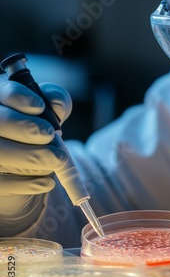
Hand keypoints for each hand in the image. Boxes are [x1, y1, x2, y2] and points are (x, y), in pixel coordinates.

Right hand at [0, 75, 71, 195]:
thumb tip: (55, 103)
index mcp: (0, 101)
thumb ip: (55, 101)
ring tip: (58, 159)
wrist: (27, 170)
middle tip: (50, 135)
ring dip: (32, 157)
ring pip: (0, 153)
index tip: (39, 107)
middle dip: (27, 128)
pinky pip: (2, 183)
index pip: (2, 92)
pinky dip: (27, 183)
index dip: (18, 97)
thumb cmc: (37, 134)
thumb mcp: (49, 113)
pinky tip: (47, 181)